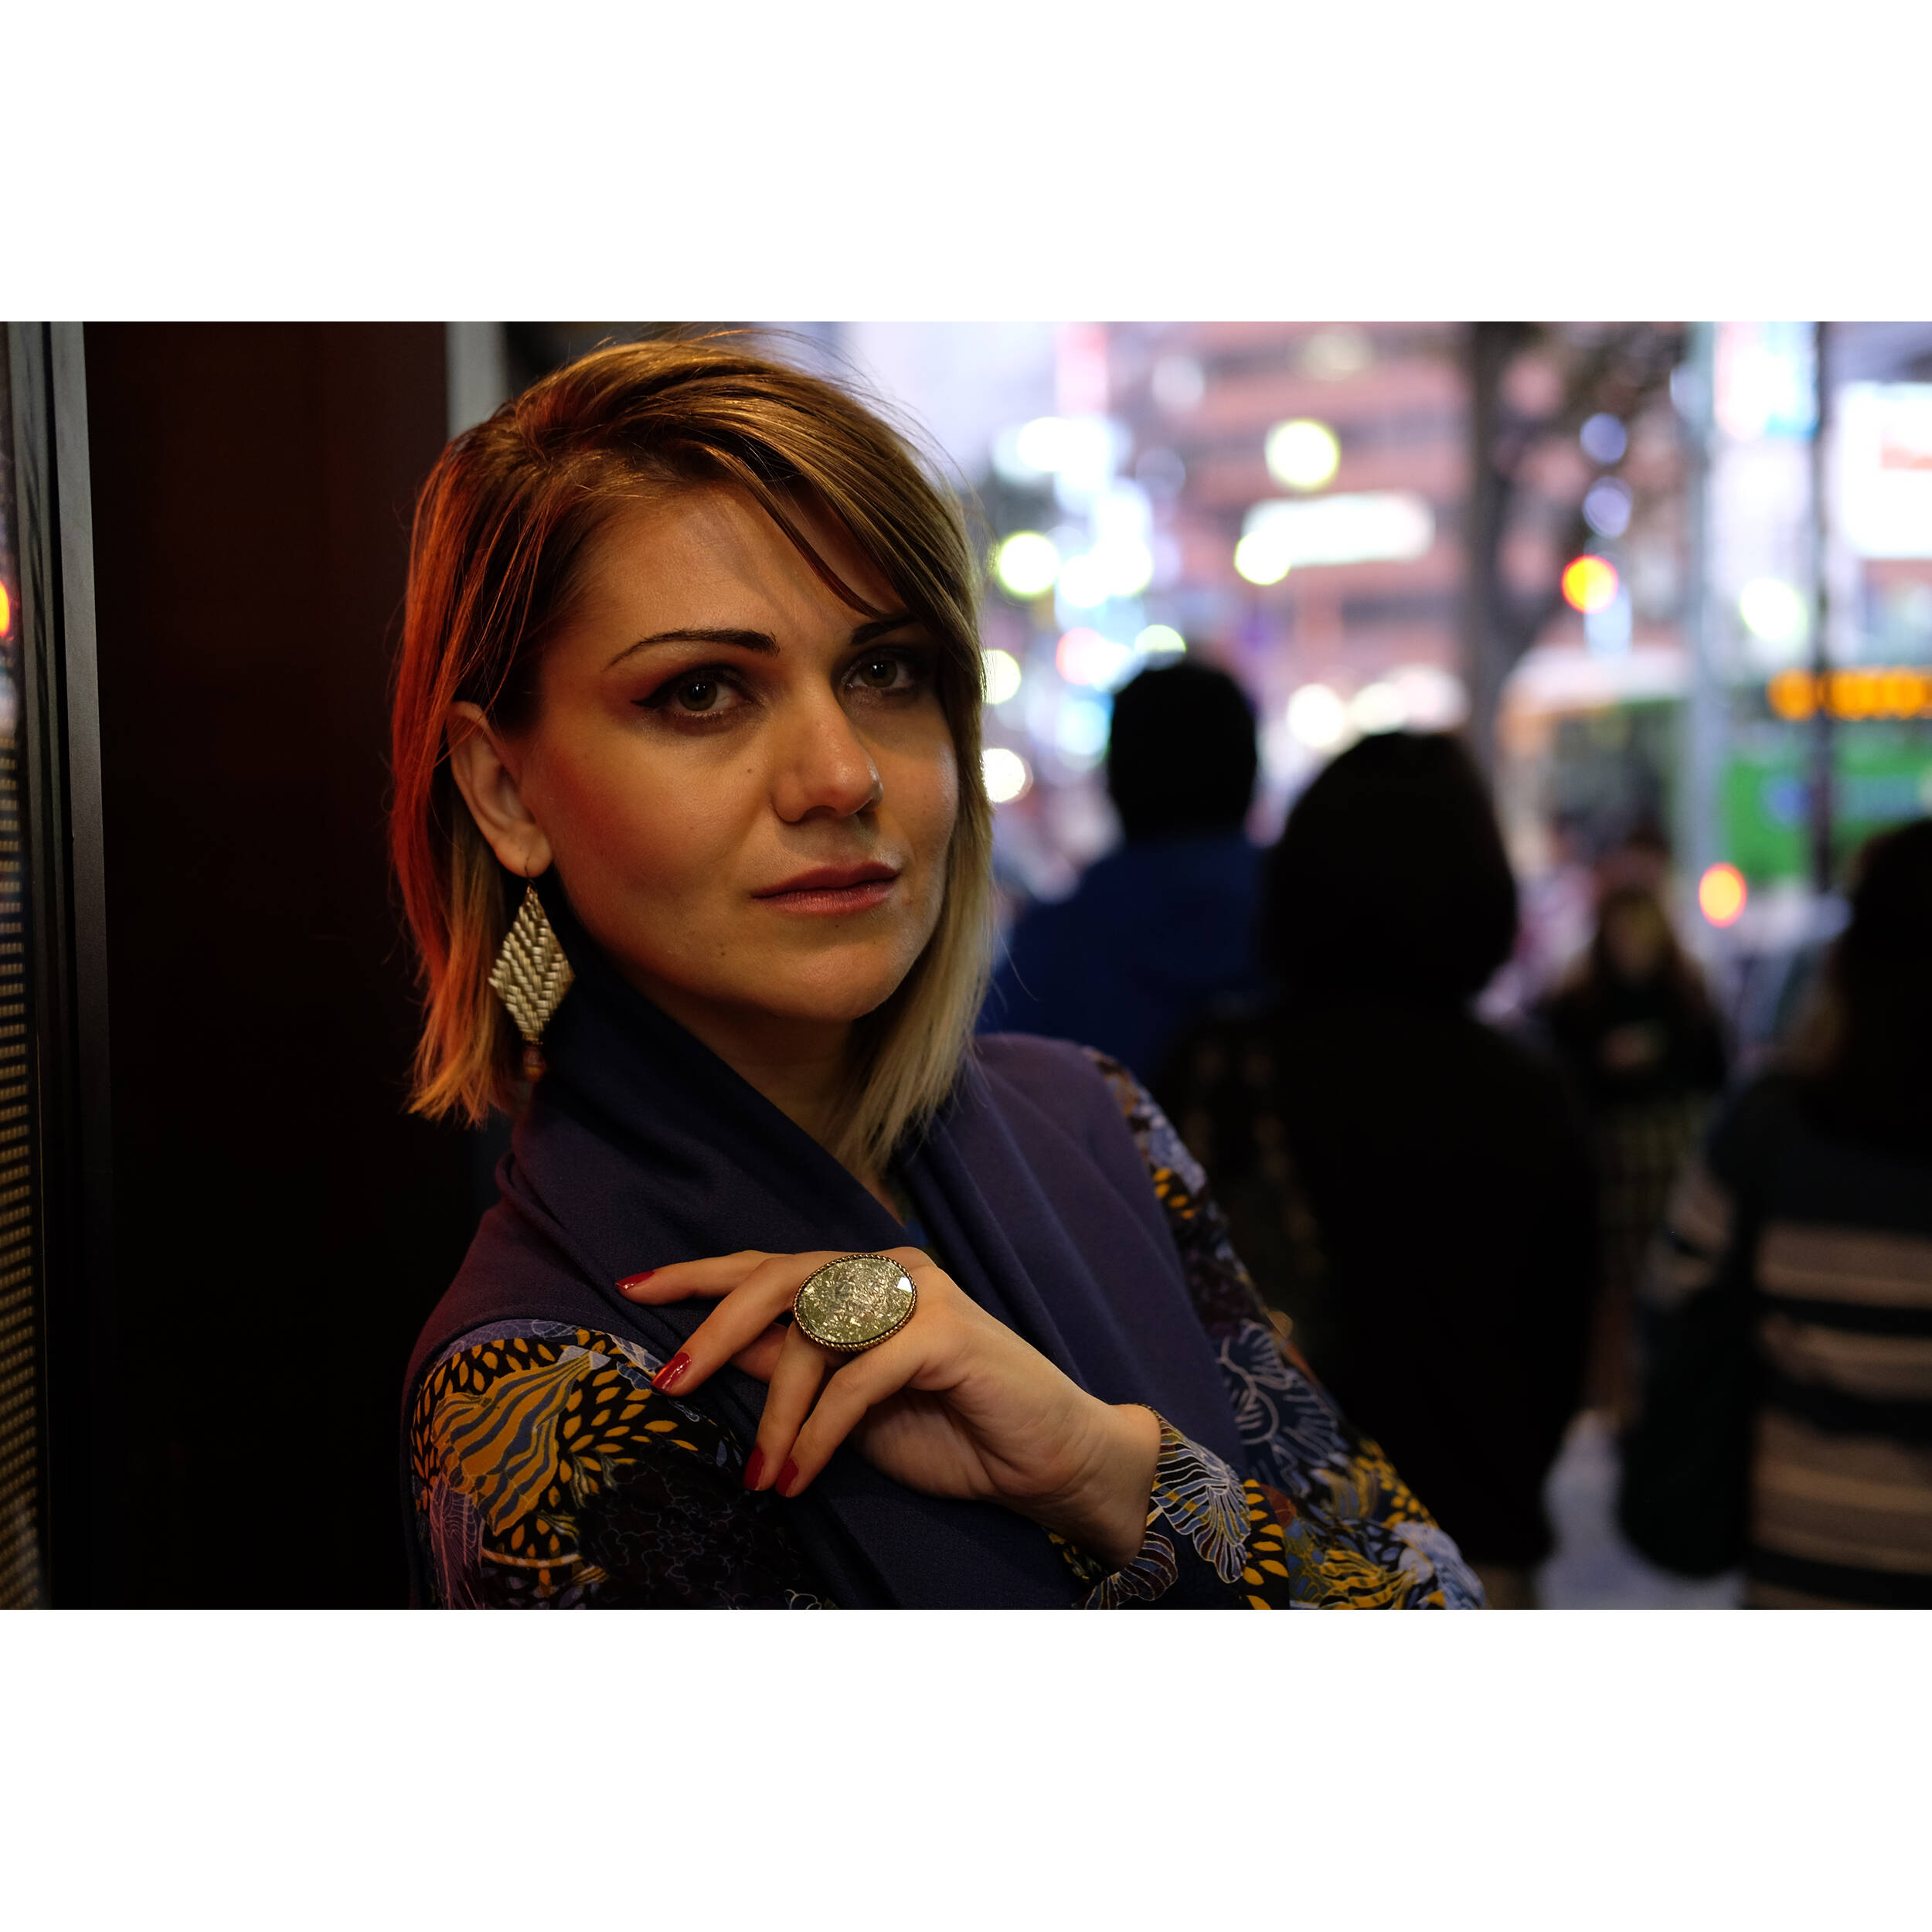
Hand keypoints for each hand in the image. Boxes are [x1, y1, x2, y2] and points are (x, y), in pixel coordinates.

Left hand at [619, 1249, 1161, 1570]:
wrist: (1049, 1463)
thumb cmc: (952, 1434)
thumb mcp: (849, 1407)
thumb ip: (793, 1371)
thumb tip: (712, 1354)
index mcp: (864, 1282)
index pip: (770, 1267)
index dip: (701, 1275)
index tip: (634, 1287)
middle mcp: (889, 1271)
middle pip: (779, 1281)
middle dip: (713, 1330)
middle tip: (668, 1383)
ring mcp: (922, 1294)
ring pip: (815, 1333)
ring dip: (778, 1413)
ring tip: (762, 1476)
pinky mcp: (947, 1332)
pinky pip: (859, 1375)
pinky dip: (820, 1430)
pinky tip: (798, 1476)